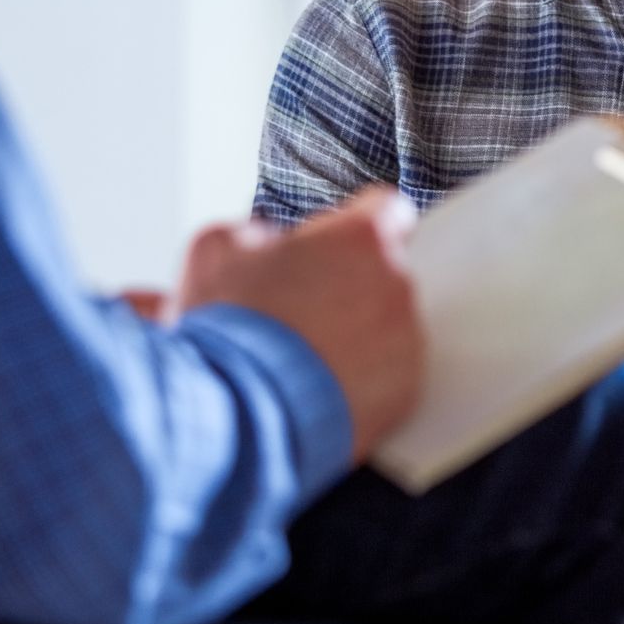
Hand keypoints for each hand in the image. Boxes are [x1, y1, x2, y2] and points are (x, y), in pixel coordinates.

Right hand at [174, 188, 424, 464]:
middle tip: (299, 309)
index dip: (355, 225)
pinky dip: (361, 379)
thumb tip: (267, 243)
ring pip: (387, 326)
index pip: (385, 209)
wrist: (237, 414)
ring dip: (355, 333)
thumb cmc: (228, 328)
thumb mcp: (217, 249)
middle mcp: (397, 284)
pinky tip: (317, 387)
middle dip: (347, 285)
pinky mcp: (405, 393)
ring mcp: (407, 341)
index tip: (334, 242)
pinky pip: (388, 375)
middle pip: (383, 272)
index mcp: (363, 238)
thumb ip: (256, 233)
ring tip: (302, 355)